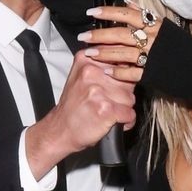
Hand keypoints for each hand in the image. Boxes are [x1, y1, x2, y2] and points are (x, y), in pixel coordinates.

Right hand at [26, 52, 136, 178]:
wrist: (61, 130)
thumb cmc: (73, 106)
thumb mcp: (82, 77)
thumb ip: (102, 66)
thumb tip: (128, 62)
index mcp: (86, 60)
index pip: (120, 60)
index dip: (122, 76)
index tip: (113, 85)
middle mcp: (91, 72)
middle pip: (127, 79)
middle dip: (123, 93)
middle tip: (107, 102)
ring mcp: (98, 91)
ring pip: (130, 97)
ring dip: (124, 108)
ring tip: (108, 112)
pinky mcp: (106, 109)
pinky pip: (129, 114)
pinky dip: (126, 121)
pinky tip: (112, 122)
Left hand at [78, 1, 161, 80]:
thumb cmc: (183, 50)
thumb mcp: (167, 27)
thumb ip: (146, 16)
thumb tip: (127, 3)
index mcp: (157, 25)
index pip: (128, 15)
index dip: (108, 12)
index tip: (92, 12)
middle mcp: (154, 39)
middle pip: (121, 34)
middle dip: (99, 35)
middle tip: (84, 36)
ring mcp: (153, 57)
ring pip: (123, 53)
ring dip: (104, 53)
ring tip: (89, 53)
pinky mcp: (154, 74)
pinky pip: (132, 72)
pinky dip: (119, 72)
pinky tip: (107, 71)